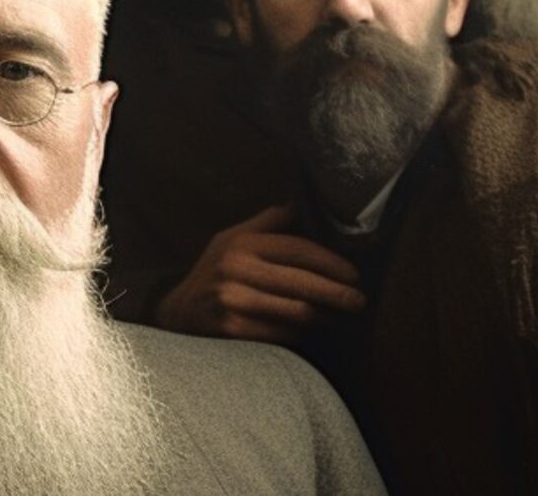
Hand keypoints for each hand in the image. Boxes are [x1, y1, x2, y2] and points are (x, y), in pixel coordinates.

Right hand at [154, 205, 365, 343]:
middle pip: (304, 284)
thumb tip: (299, 204)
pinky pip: (283, 334)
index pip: (298, 250)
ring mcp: (234, 301)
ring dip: (323, 316)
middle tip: (359, 301)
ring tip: (335, 315)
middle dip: (339, 294)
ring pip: (298, 312)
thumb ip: (266, 224)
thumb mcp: (230, 239)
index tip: (354, 274)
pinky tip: (307, 331)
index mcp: (241, 244)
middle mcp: (236, 270)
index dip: (331, 263)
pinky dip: (300, 333)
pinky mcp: (234, 331)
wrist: (177, 314)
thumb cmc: (213, 274)